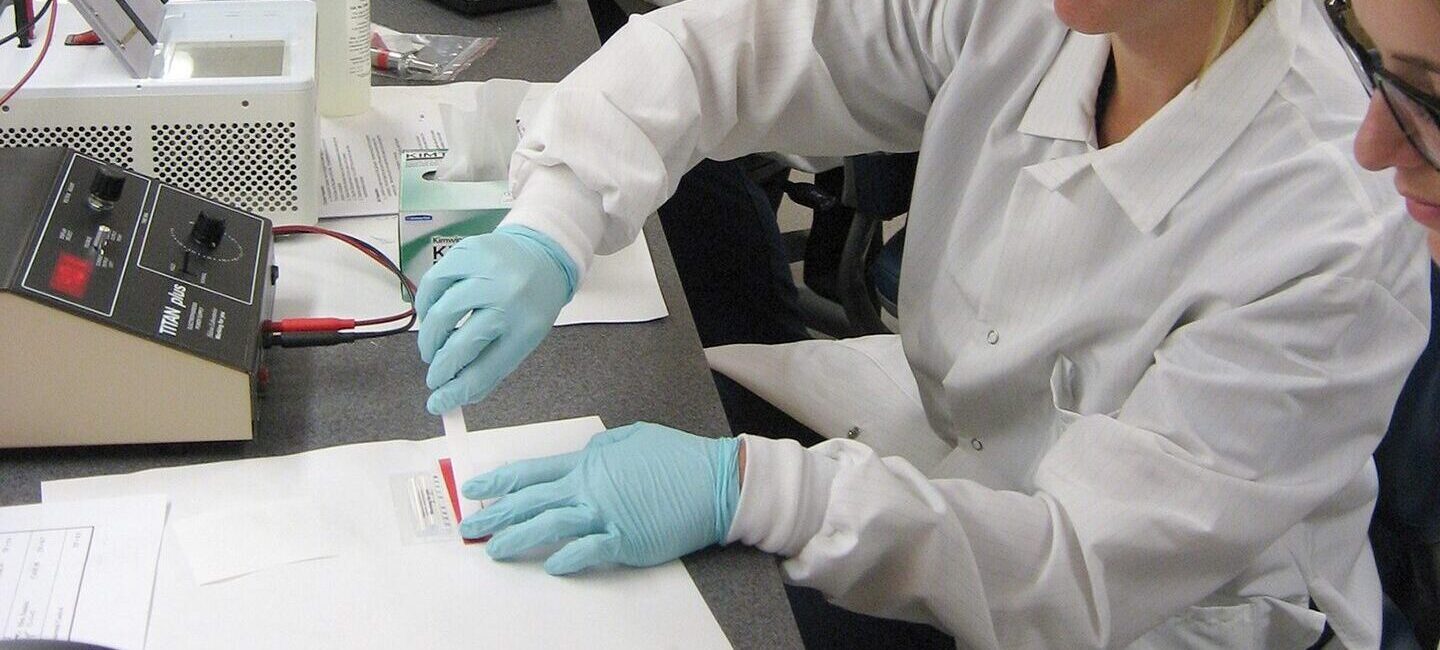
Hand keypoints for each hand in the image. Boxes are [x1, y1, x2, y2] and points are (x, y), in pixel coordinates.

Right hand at [415, 225, 577, 414]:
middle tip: (434, 376)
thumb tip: (452, 398)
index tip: (438, 403)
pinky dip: (425, 305)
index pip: (484, 370)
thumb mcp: (524, 338)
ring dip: (430, 339)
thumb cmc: (531, 303)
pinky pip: (432, 284)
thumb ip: (490, 368)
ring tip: (433, 348)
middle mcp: (508, 298)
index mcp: (527, 327)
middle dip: (440, 369)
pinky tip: (430, 315)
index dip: (456, 392)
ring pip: (440, 315)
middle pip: (459, 346)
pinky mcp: (467, 251)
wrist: (543, 254)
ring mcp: (487, 272)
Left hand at [460, 422, 741, 574]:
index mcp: (589, 462)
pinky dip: (568, 558)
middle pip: (531, 501)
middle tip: (470, 526)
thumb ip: (602, 449)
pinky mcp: (625, 539)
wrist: (715, 480)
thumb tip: (585, 457)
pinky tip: (551, 565)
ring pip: (549, 525)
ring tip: (494, 550)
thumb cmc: (678, 458)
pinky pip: (588, 550)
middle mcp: (590, 487)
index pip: (532, 472)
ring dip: (518, 538)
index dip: (499, 482)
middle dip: (496, 514)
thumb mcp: (633, 437)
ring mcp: (606, 514)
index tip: (474, 491)